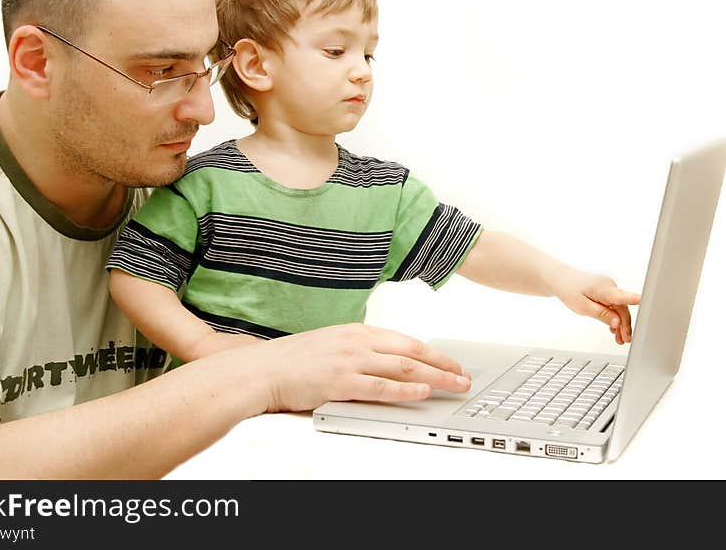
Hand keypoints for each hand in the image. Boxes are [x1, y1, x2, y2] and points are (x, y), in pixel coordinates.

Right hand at [247, 323, 471, 412]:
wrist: (261, 369)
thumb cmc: (292, 360)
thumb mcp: (330, 344)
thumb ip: (357, 350)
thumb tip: (382, 361)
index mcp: (357, 331)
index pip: (405, 340)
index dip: (432, 353)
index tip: (450, 362)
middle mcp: (357, 342)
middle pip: (411, 352)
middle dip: (443, 364)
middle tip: (464, 376)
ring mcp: (350, 361)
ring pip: (403, 368)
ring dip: (435, 378)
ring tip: (455, 386)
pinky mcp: (340, 381)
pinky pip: (380, 387)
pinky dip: (405, 391)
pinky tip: (422, 394)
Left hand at [549, 267, 640, 344]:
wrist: (561, 279)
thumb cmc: (569, 290)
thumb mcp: (582, 307)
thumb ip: (602, 314)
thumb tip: (617, 322)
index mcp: (603, 289)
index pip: (621, 296)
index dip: (633, 299)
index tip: (643, 301)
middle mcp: (610, 285)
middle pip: (622, 309)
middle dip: (625, 326)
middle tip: (625, 340)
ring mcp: (610, 287)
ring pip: (620, 308)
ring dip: (621, 324)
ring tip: (620, 339)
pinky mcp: (608, 290)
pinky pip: (615, 305)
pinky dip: (615, 317)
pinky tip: (614, 328)